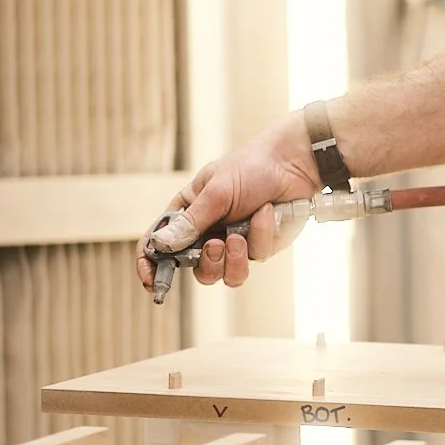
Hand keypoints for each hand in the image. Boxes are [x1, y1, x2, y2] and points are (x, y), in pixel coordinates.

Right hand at [136, 113, 320, 292]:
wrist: (294, 164)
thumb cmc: (250, 168)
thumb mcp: (215, 192)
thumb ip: (191, 221)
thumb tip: (161, 245)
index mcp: (188, 213)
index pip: (159, 243)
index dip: (150, 264)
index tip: (150, 280)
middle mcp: (208, 231)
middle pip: (196, 269)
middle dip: (207, 263)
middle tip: (216, 244)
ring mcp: (234, 242)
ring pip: (225, 274)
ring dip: (233, 258)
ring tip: (240, 236)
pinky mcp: (259, 247)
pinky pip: (254, 258)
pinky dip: (261, 236)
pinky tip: (267, 214)